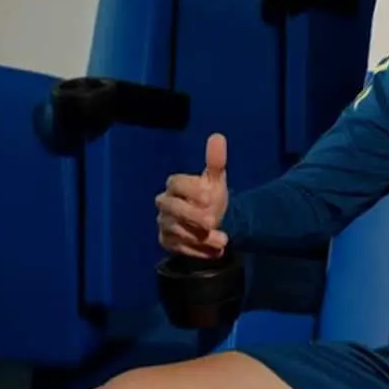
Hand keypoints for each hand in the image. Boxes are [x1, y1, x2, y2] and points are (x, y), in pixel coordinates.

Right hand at [156, 133, 229, 258]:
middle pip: (172, 208)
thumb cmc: (211, 197)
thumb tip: (218, 137)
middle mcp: (165, 203)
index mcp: (175, 184)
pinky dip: (198, 251)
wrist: (214, 221)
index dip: (192, 190)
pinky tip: (215, 251)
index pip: (176, 183)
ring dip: (200, 237)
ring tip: (223, 240)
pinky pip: (179, 248)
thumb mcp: (216, 179)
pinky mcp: (168, 242)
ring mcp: (165, 223)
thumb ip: (215, 161)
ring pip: (176, 230)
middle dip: (193, 216)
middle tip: (214, 222)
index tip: (211, 197)